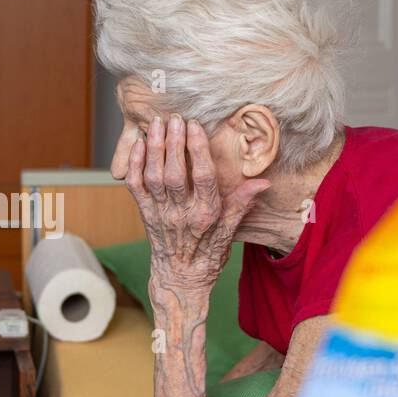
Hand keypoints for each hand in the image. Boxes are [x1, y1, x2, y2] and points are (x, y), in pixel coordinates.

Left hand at [126, 114, 269, 293]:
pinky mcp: (143, 214)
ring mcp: (159, 214)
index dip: (198, 149)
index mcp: (205, 215)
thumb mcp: (230, 231)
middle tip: (176, 118)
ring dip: (154, 148)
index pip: (203, 177)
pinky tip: (139, 144)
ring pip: (153, 176)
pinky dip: (134, 164)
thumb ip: (241, 203)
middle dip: (174, 142)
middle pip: (174, 173)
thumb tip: (262, 181)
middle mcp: (180, 214)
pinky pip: (135, 186)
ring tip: (158, 124)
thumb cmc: (208, 254)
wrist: (179, 279)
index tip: (196, 125)